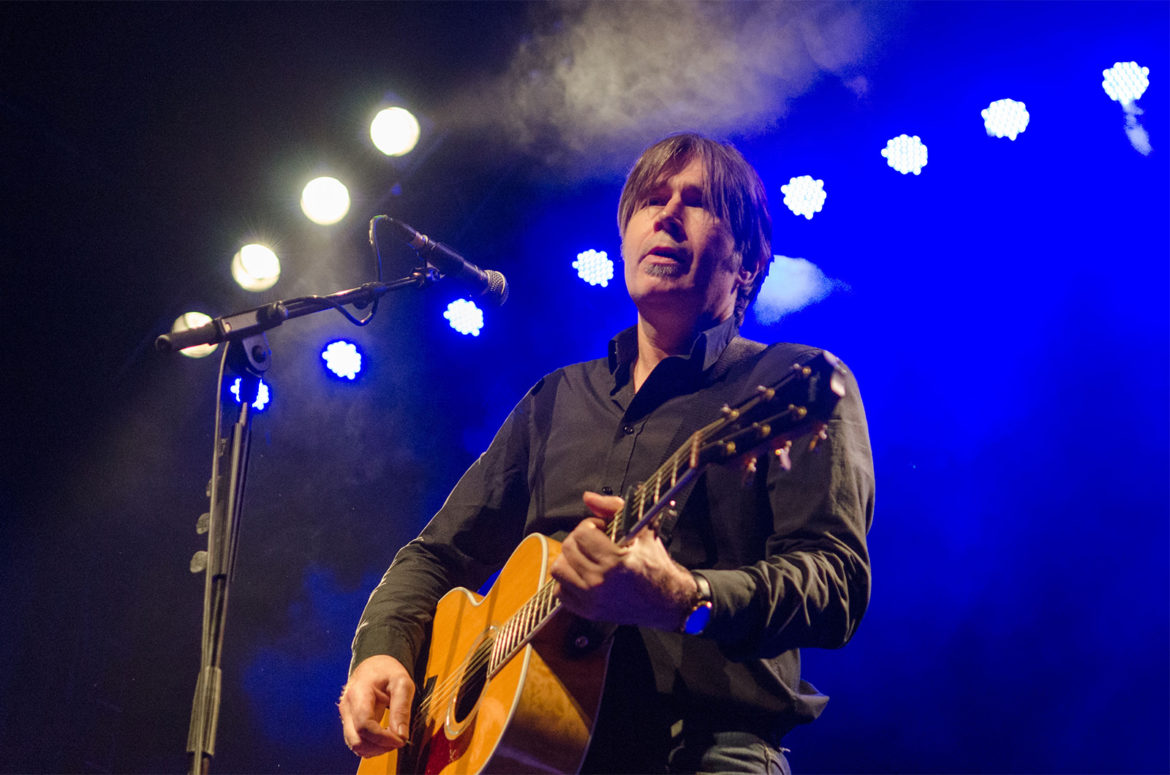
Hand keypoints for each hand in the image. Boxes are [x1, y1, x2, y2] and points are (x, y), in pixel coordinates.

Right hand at [339, 654, 414, 757]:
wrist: (374, 666)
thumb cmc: (388, 672)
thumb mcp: (402, 683)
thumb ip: (402, 709)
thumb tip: (402, 736)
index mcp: (359, 693)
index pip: (364, 725)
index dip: (383, 738)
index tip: (401, 740)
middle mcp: (347, 707)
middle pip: (357, 740)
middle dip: (380, 747)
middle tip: (399, 740)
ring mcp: (345, 716)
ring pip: (355, 745)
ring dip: (376, 749)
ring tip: (393, 737)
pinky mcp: (348, 723)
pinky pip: (357, 742)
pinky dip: (371, 746)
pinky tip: (385, 737)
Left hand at [550, 491, 697, 630]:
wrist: (667, 600)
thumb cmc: (655, 564)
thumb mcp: (642, 530)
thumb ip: (613, 509)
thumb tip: (588, 497)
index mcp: (615, 561)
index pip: (582, 533)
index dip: (591, 526)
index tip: (602, 530)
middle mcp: (600, 582)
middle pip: (568, 548)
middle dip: (580, 540)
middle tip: (595, 543)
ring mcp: (592, 600)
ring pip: (559, 569)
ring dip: (570, 559)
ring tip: (587, 558)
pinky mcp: (588, 612)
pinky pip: (560, 591)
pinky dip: (568, 582)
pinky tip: (583, 576)